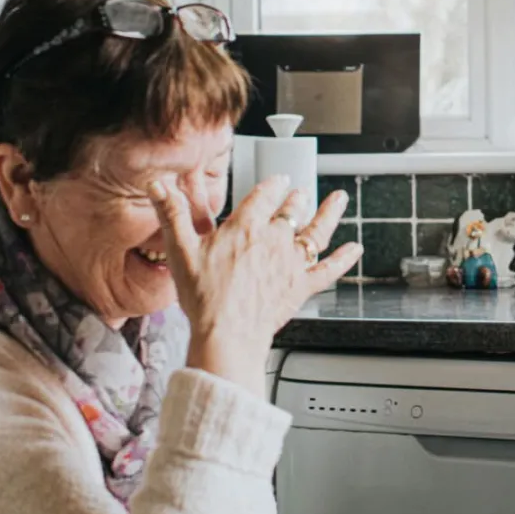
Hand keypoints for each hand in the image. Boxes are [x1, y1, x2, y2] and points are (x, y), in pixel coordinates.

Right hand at [148, 176, 360, 394]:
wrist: (227, 333)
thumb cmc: (204, 297)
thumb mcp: (180, 251)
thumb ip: (173, 215)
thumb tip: (158, 186)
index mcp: (245, 227)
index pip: (263, 196)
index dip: (272, 186)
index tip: (279, 180)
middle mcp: (273, 240)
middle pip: (290, 212)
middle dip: (297, 199)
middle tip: (301, 192)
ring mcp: (291, 263)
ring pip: (316, 232)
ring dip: (329, 213)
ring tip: (339, 199)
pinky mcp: (302, 286)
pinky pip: (329, 268)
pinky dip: (345, 258)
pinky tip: (355, 249)